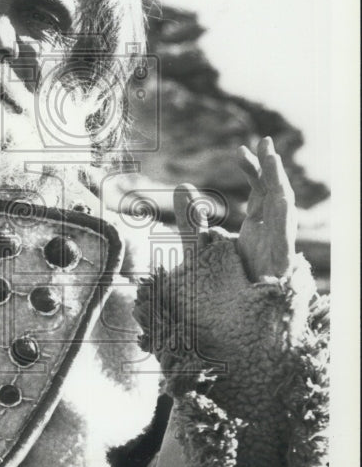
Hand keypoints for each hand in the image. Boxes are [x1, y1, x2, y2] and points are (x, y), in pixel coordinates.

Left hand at [173, 136, 296, 280]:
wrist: (240, 326)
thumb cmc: (230, 286)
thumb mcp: (204, 247)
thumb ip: (193, 220)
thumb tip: (181, 186)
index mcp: (259, 228)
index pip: (261, 190)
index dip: (254, 169)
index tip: (240, 150)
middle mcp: (272, 233)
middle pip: (275, 192)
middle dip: (271, 167)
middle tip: (264, 140)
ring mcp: (279, 246)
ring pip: (285, 208)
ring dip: (279, 181)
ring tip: (272, 158)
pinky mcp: (281, 262)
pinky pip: (285, 233)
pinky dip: (283, 213)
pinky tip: (278, 194)